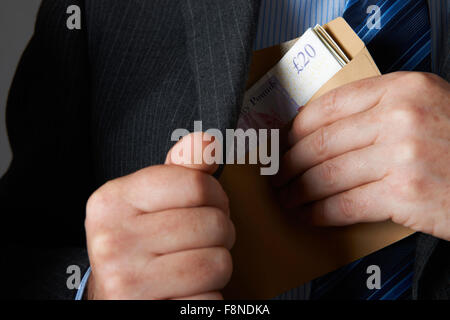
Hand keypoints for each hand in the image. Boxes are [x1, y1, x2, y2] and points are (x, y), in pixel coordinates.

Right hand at [85, 133, 233, 299]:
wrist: (111, 297)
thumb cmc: (136, 244)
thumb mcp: (147, 202)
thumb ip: (178, 171)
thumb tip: (207, 142)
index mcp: (112, 201)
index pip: (196, 184)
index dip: (216, 195)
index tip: (211, 205)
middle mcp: (113, 240)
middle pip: (213, 224)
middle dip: (221, 233)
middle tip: (204, 239)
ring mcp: (127, 280)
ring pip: (218, 262)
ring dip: (218, 265)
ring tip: (196, 264)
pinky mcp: (147, 310)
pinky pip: (210, 298)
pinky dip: (208, 295)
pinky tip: (186, 289)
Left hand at [273, 72, 449, 239]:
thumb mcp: (426, 108)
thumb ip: (379, 111)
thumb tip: (322, 129)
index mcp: (403, 89)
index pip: (327, 106)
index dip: (295, 129)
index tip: (281, 143)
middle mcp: (400, 116)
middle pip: (320, 142)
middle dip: (288, 164)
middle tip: (275, 176)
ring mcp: (402, 155)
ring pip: (325, 174)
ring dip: (297, 191)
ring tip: (286, 198)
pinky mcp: (405, 194)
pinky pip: (343, 204)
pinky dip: (317, 212)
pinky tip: (306, 215)